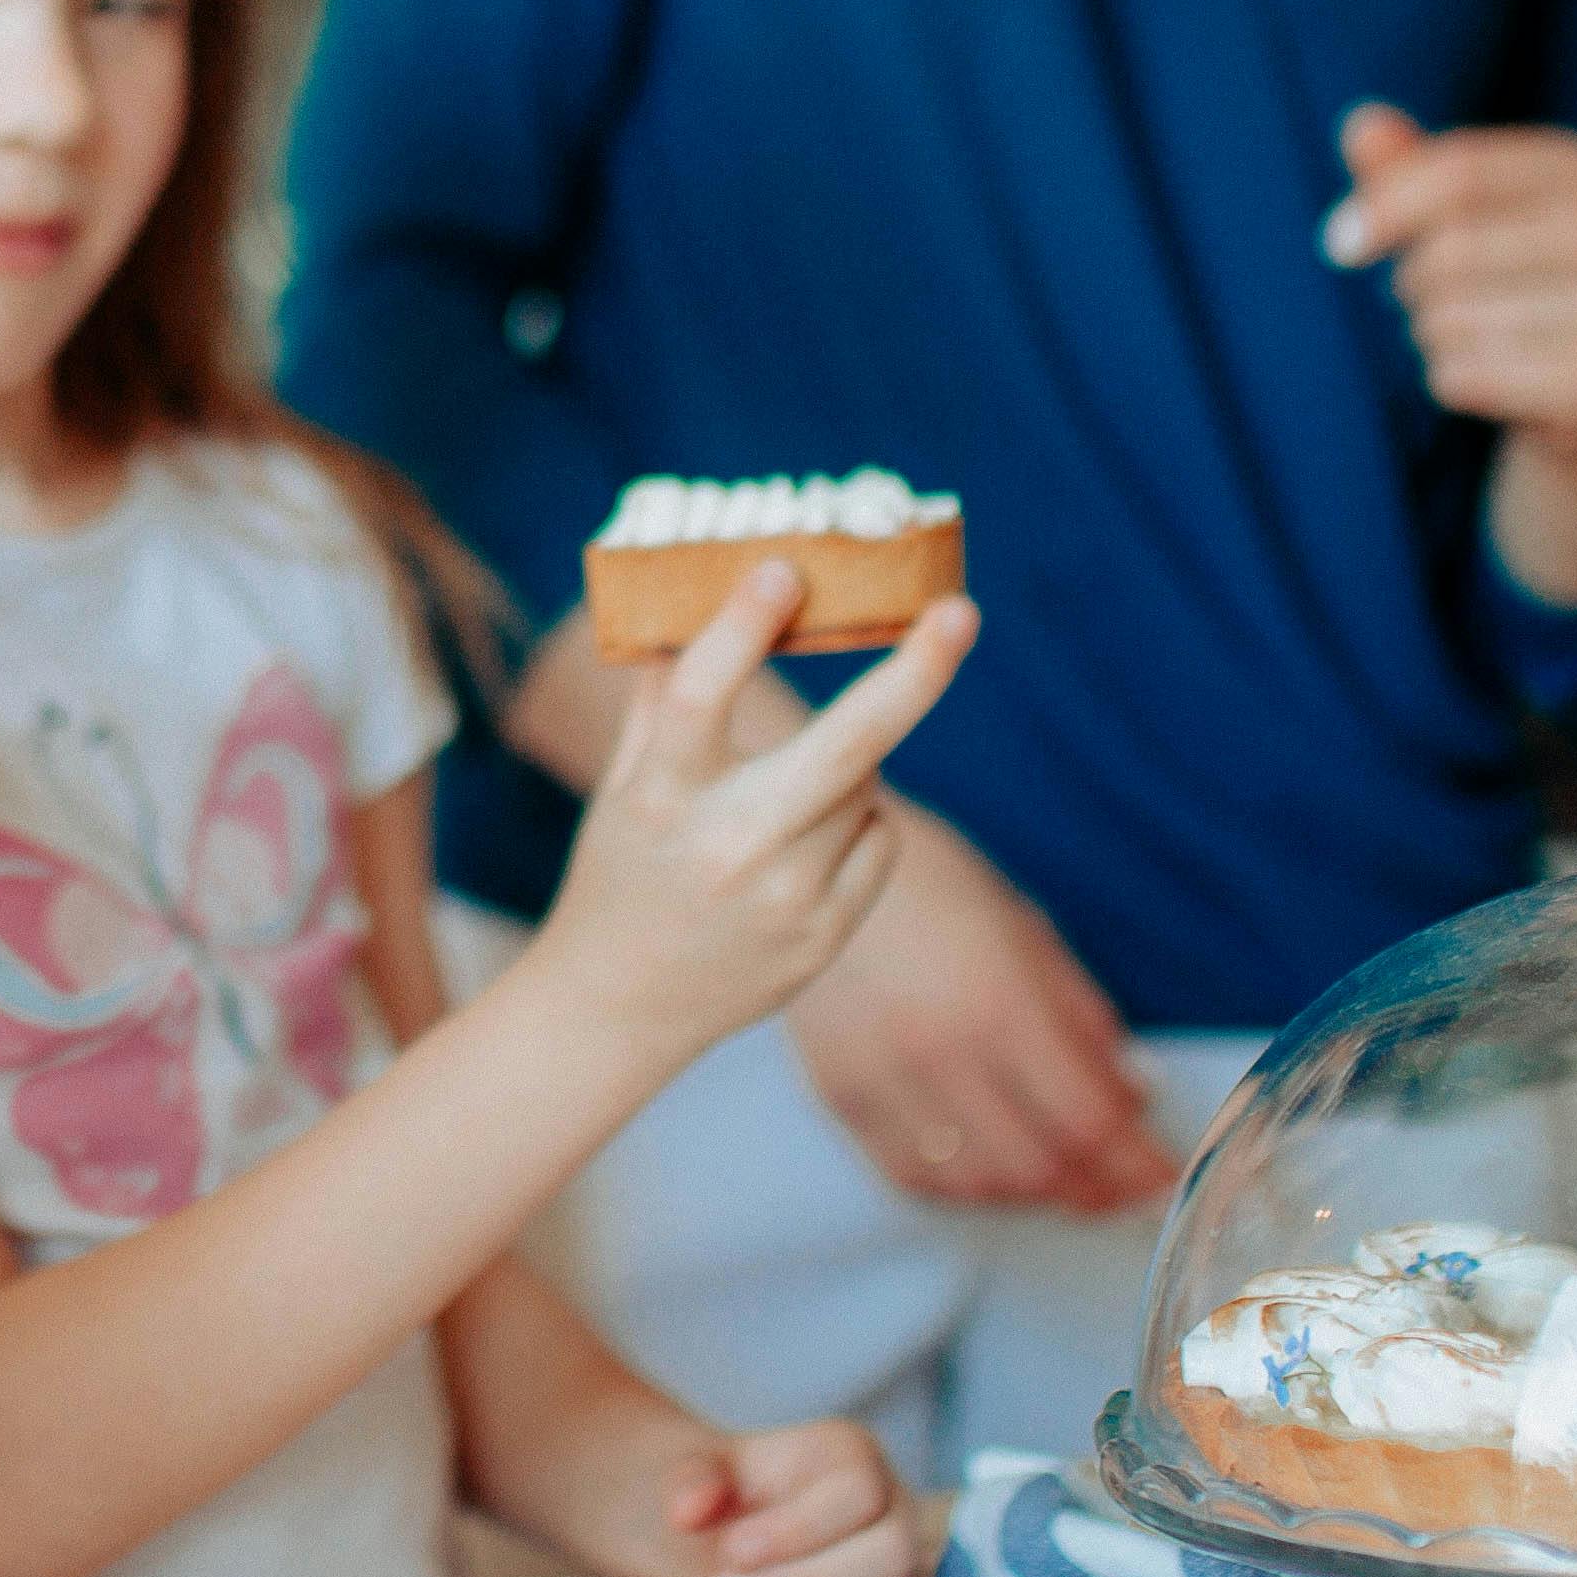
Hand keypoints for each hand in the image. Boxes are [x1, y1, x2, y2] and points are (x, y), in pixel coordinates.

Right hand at [532, 567, 976, 1069]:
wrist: (617, 1007)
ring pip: (864, 785)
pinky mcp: (823, 936)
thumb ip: (662, 696)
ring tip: (782, 798)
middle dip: (912, 674)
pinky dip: (857, 820)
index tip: (785, 569)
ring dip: (846, 764)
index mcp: (659, 796)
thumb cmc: (621, 869)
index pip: (700, 695)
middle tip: (959, 613)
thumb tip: (712, 597)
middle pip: (842, 746)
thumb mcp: (621, 782)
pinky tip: (802, 846)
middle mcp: (726, 846)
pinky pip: (879, 838)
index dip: (742, 626)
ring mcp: (784, 898)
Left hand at [657, 1419, 928, 1576]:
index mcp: (851, 1452)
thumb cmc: (720, 1496)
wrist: (723, 1534)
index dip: (798, 1529)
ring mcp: (898, 1562)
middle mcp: (891, 1505)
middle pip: (892, 1552)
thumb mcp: (695, 1476)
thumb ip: (690, 1482)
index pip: (860, 1489)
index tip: (734, 1552)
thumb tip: (688, 1512)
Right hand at [783, 806, 1170, 1211]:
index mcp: (997, 999)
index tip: (1165, 1179)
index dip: (1137, 1165)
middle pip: (1036, 1167)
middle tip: (1125, 1188)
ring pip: (975, 1184)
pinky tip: (990, 1170)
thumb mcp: (1026, 931)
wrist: (806, 858)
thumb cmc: (929, 880)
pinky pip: (911, 1177)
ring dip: (1031, 1194)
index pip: (1086, 1120)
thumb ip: (1082, 1020)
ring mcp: (881, 1080)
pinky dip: (963, 1189)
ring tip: (1063, 1179)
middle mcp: (936, 1051)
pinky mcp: (838, 1095)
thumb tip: (1132, 1098)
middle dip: (1095, 1190)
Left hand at [1324, 104, 1576, 446]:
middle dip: (1410, 279)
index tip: (1338, 242)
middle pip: (1453, 248)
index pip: (1461, 169)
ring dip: (1427, 330)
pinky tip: (1482, 371)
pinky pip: (1466, 376)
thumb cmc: (1506, 271)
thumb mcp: (1456, 210)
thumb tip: (1362, 123)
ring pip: (1453, 317)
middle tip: (1420, 295)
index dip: (1384, 204)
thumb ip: (1406, 166)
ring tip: (1462, 330)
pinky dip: (1446, 378)